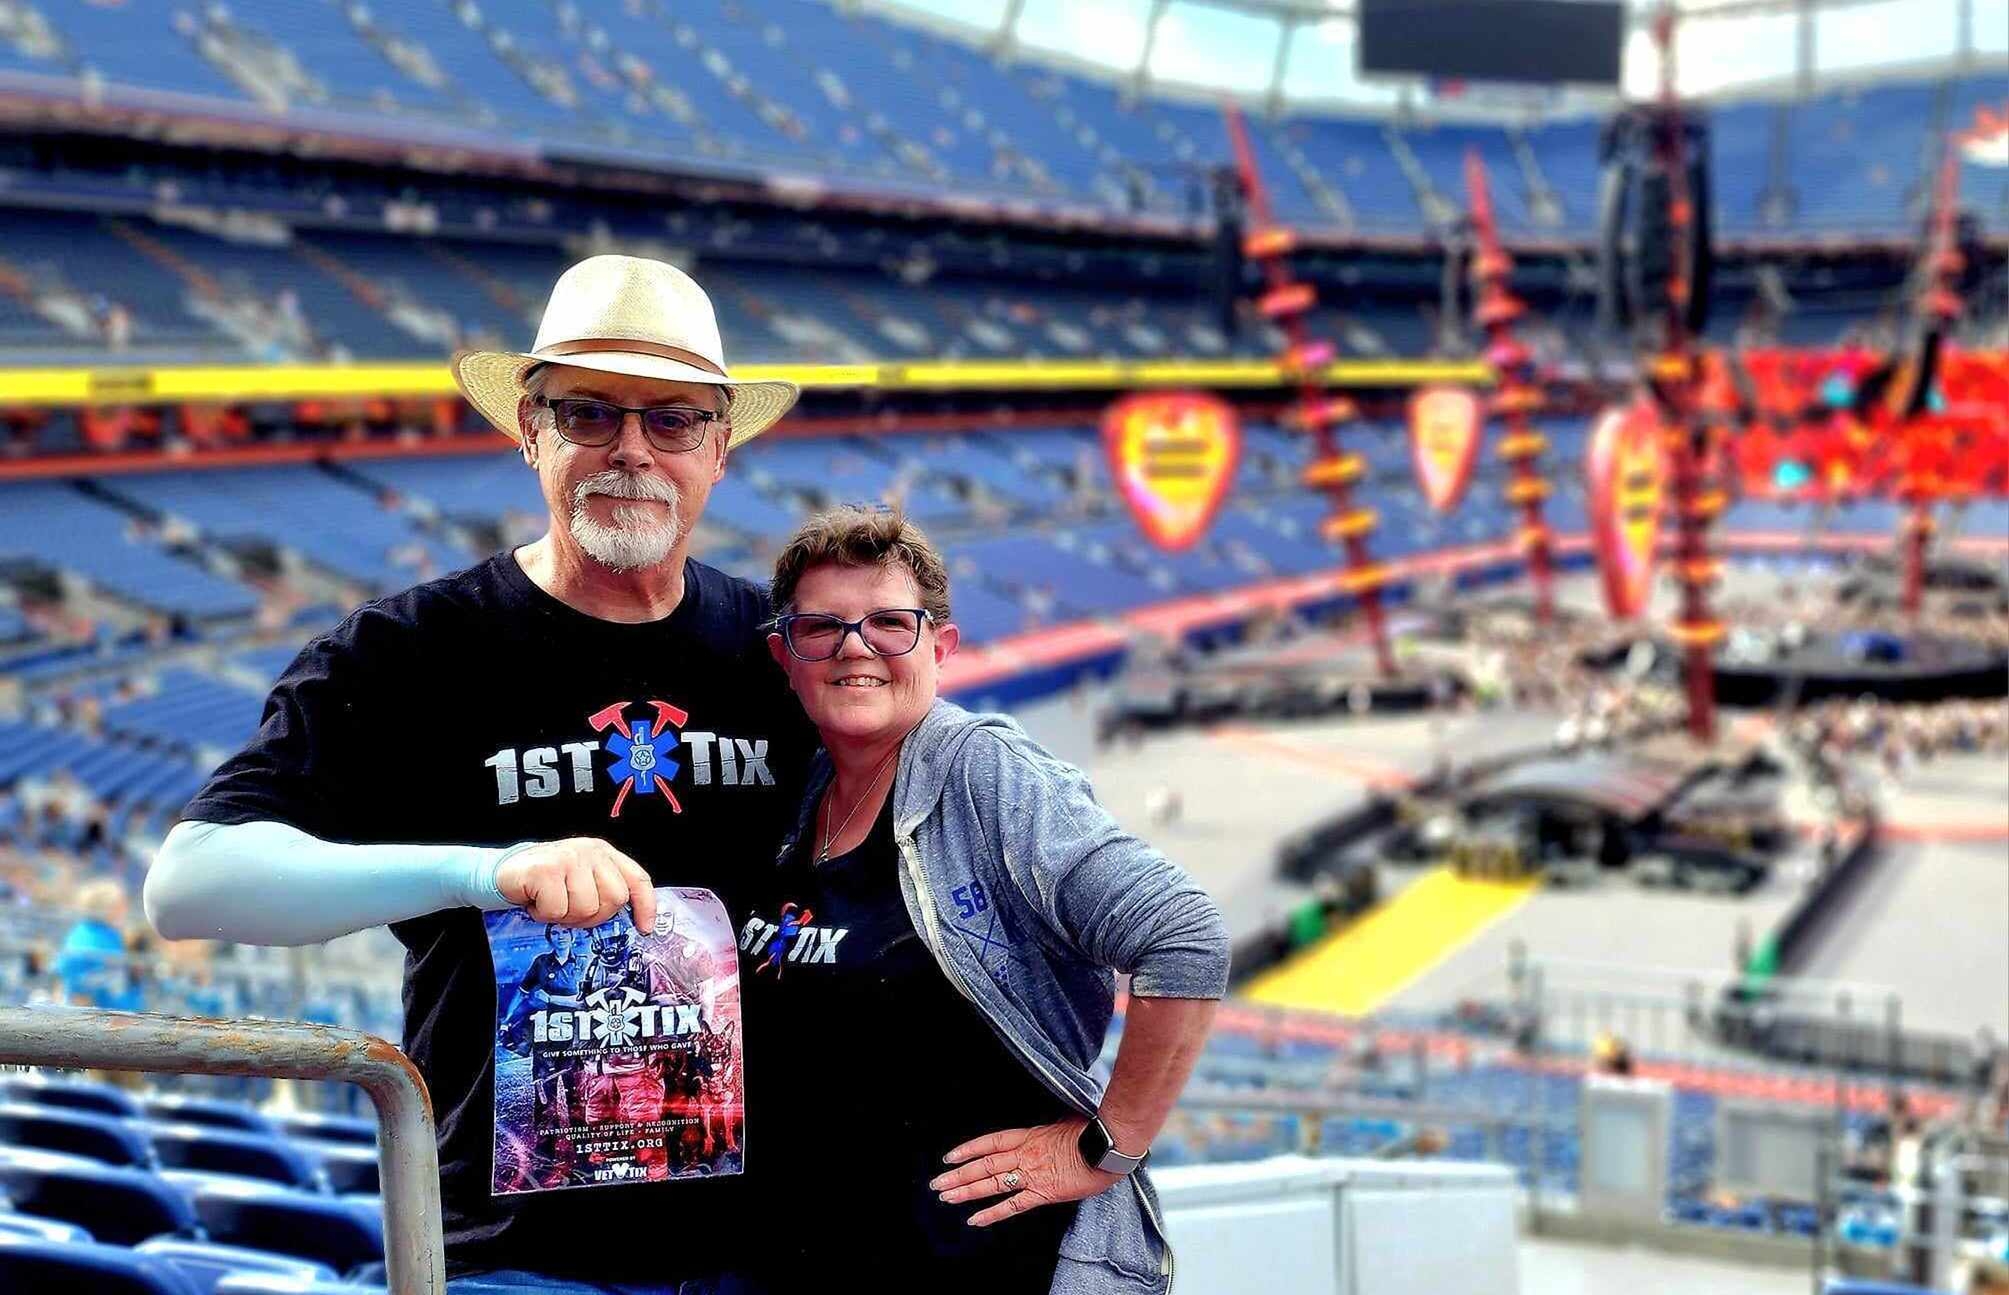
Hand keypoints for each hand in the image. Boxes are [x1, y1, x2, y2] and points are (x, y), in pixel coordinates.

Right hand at [494, 838, 656, 931]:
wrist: (504, 871)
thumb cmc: (545, 881)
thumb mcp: (581, 879)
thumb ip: (603, 890)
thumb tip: (631, 920)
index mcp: (603, 854)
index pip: (637, 879)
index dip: (645, 905)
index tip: (644, 928)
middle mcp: (590, 852)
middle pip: (614, 899)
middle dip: (592, 915)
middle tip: (570, 909)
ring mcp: (569, 859)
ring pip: (586, 909)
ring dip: (564, 915)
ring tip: (552, 902)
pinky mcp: (547, 870)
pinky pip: (558, 910)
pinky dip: (544, 914)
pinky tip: (537, 900)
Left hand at [929, 1118, 1122, 1227]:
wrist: (1110, 1144)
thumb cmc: (1095, 1131)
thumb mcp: (1067, 1121)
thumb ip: (1051, 1130)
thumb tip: (1050, 1128)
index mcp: (1030, 1136)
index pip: (991, 1142)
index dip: (968, 1149)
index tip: (950, 1156)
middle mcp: (1025, 1154)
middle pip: (984, 1164)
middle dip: (958, 1174)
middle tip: (937, 1183)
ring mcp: (1033, 1174)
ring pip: (992, 1183)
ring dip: (966, 1191)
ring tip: (946, 1197)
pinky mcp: (1044, 1193)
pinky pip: (1013, 1205)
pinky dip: (992, 1213)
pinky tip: (975, 1219)